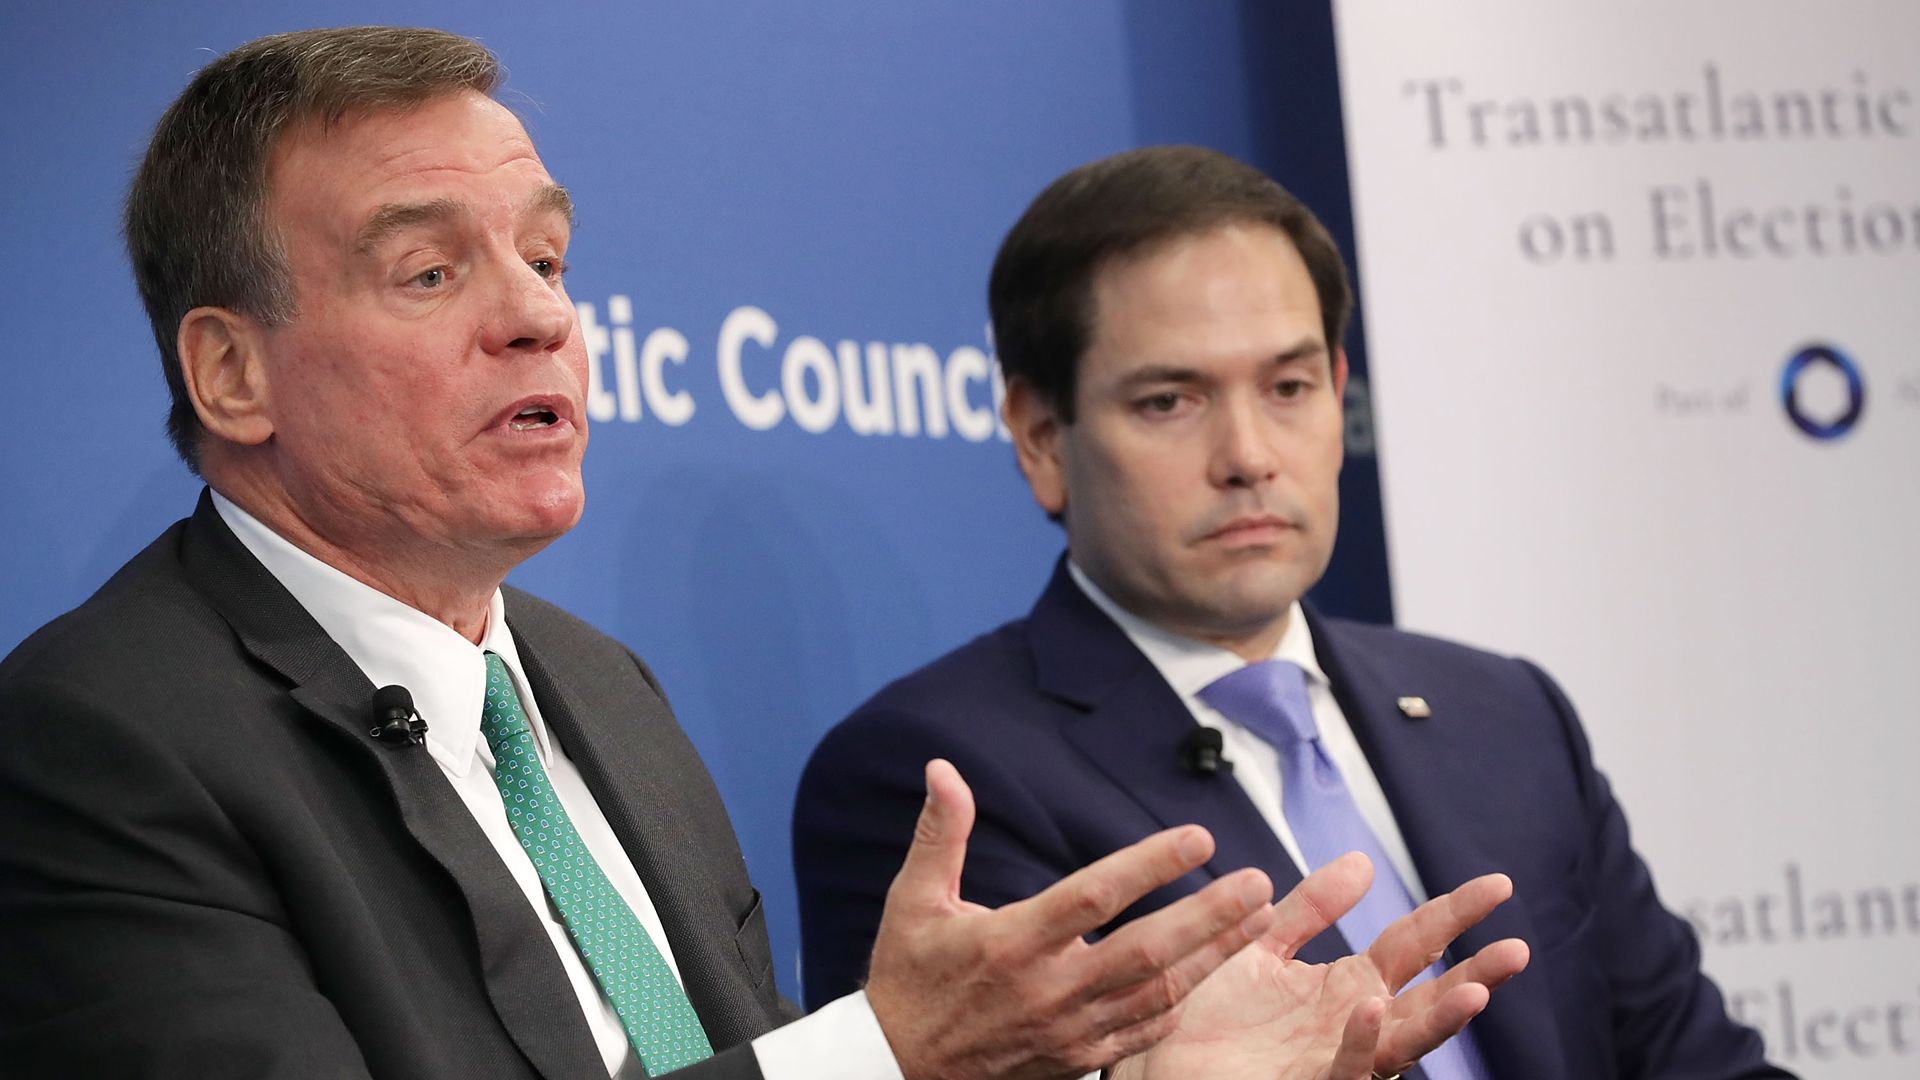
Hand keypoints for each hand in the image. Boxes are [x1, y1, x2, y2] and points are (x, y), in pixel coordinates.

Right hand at [864, 759, 1279, 1079]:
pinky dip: (1183, 1002)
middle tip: (1259, 882)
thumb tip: (942, 769)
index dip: (1151, 865)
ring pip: (1158, 993)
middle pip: (1146, 950)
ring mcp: (1069, 1031)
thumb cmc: (909, 979)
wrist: (900, 1073)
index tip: (1197, 837)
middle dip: (1209, 916)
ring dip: (1214, 955)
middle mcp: (1048, 990)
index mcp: (1011, 943)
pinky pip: (1144, 1032)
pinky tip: (1215, 972)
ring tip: (1258, 918)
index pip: (1095, 897)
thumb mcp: (913, 902)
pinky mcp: (1078, 1061)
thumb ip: (940, 833)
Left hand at [1111, 852, 1530, 1079]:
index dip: (1454, 914)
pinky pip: (1342, 1070)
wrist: (1161, 1068)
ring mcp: (1334, 1058)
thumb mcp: (1261, 946)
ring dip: (1439, 1021)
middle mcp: (1352, 1024)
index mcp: (1348, 986)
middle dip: (1474, 977)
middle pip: (1427, 998)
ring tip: (1474, 993)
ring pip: (1400, 1041)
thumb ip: (1311, 908)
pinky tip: (1372, 1010)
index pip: (1414, 943)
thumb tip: (1363, 861)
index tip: (1499, 883)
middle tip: (1517, 950)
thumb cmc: (1210, 1019)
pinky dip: (1361, 1044)